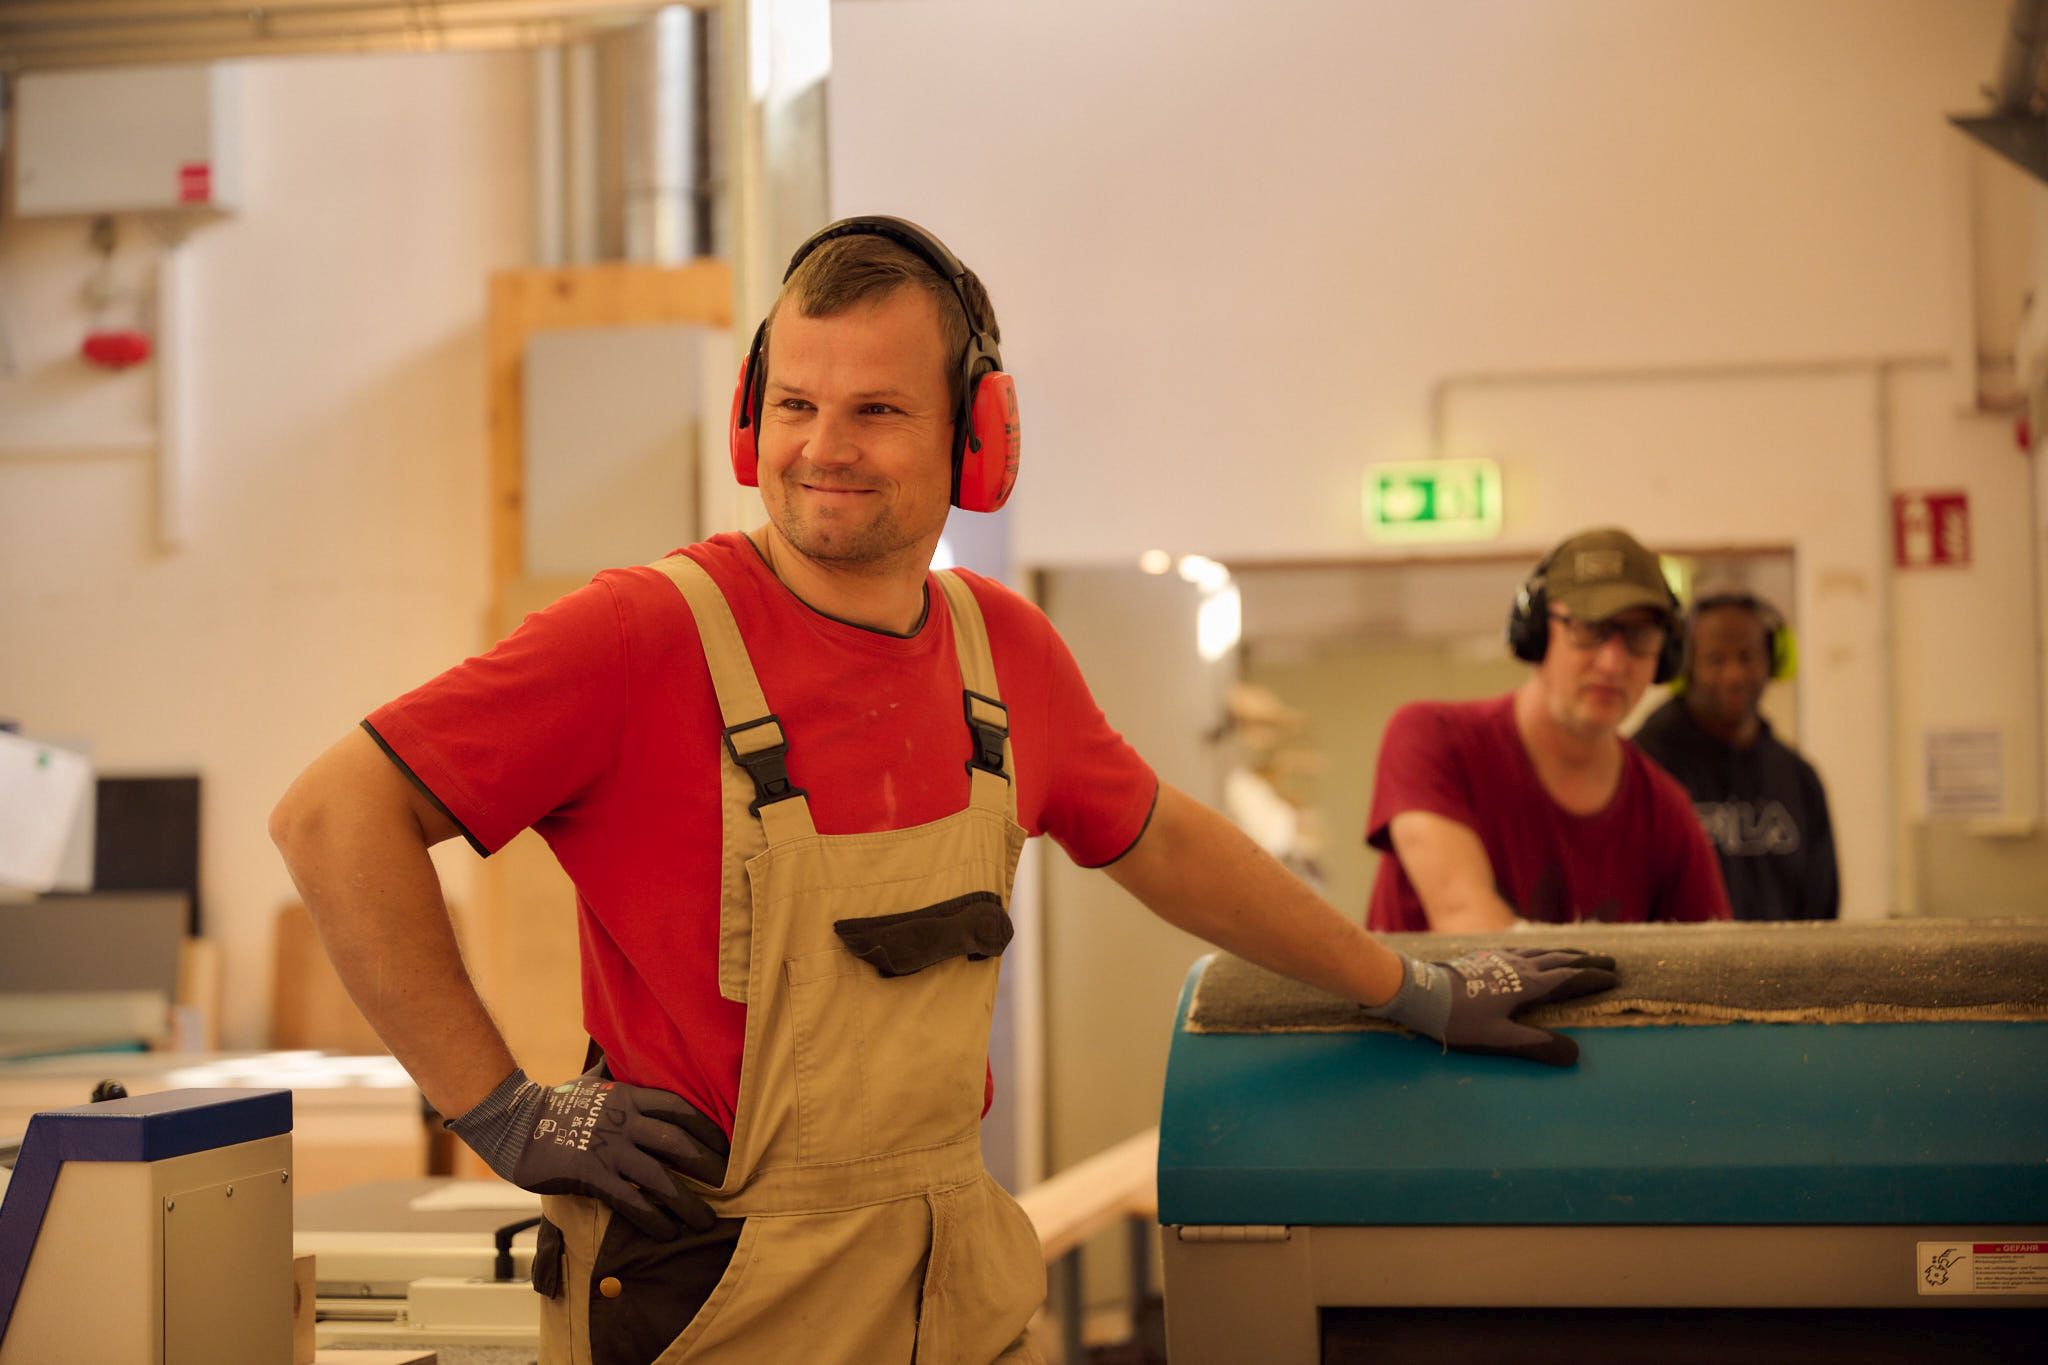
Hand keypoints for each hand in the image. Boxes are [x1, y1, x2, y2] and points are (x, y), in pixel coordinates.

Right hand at [449, 1069, 729, 1237]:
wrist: (516, 1127)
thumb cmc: (557, 1105)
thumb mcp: (592, 1083)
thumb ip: (614, 1073)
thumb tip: (622, 1050)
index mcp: (629, 1098)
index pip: (679, 1109)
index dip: (707, 1128)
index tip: (727, 1146)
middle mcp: (624, 1122)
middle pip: (677, 1142)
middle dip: (708, 1164)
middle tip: (730, 1183)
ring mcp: (608, 1149)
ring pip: (658, 1176)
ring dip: (686, 1201)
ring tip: (706, 1220)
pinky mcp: (591, 1175)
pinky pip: (629, 1199)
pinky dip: (652, 1216)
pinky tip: (667, 1231)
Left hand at [1364, 947, 1617, 1065]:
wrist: (1421, 993)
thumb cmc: (1459, 1020)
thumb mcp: (1499, 1038)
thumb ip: (1536, 1045)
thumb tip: (1575, 1055)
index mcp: (1527, 985)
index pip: (1568, 979)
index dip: (1592, 978)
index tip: (1615, 977)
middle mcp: (1518, 967)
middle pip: (1559, 960)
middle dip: (1585, 961)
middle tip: (1609, 961)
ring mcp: (1501, 959)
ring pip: (1540, 952)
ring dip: (1563, 953)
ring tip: (1579, 953)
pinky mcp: (1484, 958)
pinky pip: (1520, 950)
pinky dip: (1537, 951)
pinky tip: (1532, 953)